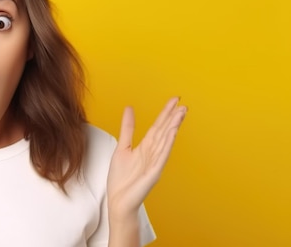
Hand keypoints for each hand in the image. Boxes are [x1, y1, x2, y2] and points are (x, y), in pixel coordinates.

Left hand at [107, 97, 186, 217]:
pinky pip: (162, 156)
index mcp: (145, 147)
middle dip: (173, 117)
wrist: (118, 201)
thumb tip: (129, 108)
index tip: (174, 100)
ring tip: (180, 113)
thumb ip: (128, 128)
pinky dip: (167, 144)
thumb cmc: (121, 178)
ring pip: (165, 141)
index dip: (165, 113)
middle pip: (164, 131)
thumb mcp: (122, 147)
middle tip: (182, 102)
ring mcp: (155, 162)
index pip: (158, 126)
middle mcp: (152, 153)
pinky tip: (172, 133)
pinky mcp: (154, 173)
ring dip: (173, 127)